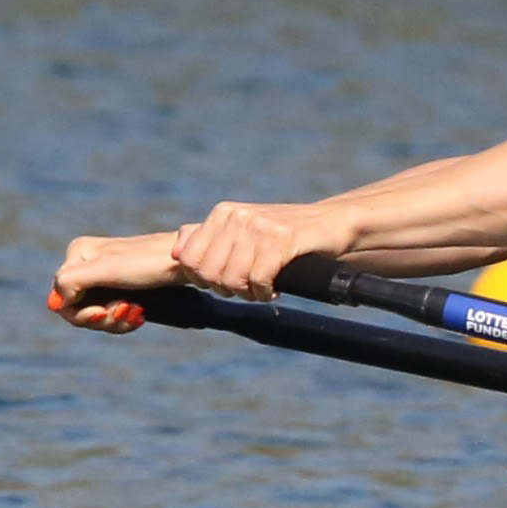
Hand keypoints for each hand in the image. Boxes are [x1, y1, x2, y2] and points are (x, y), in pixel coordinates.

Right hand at [48, 232, 184, 331]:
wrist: (188, 262)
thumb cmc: (149, 263)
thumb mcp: (106, 269)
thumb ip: (72, 281)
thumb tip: (55, 304)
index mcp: (78, 253)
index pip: (60, 297)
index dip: (79, 312)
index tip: (103, 312)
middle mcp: (87, 263)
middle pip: (76, 308)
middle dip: (100, 318)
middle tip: (124, 311)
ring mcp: (104, 276)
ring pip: (95, 313)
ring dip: (114, 320)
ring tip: (136, 311)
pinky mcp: (122, 287)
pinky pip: (112, 313)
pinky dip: (124, 320)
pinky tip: (140, 315)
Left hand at [167, 200, 353, 300]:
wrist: (332, 223)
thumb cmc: (286, 233)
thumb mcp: (244, 230)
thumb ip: (210, 238)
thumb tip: (175, 251)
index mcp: (223, 213)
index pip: (187, 259)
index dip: (202, 280)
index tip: (225, 284)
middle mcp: (236, 216)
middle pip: (209, 273)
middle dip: (226, 290)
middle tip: (247, 291)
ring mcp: (258, 226)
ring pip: (233, 279)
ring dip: (248, 294)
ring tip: (262, 290)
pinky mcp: (281, 240)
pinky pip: (259, 279)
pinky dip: (265, 293)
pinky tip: (275, 289)